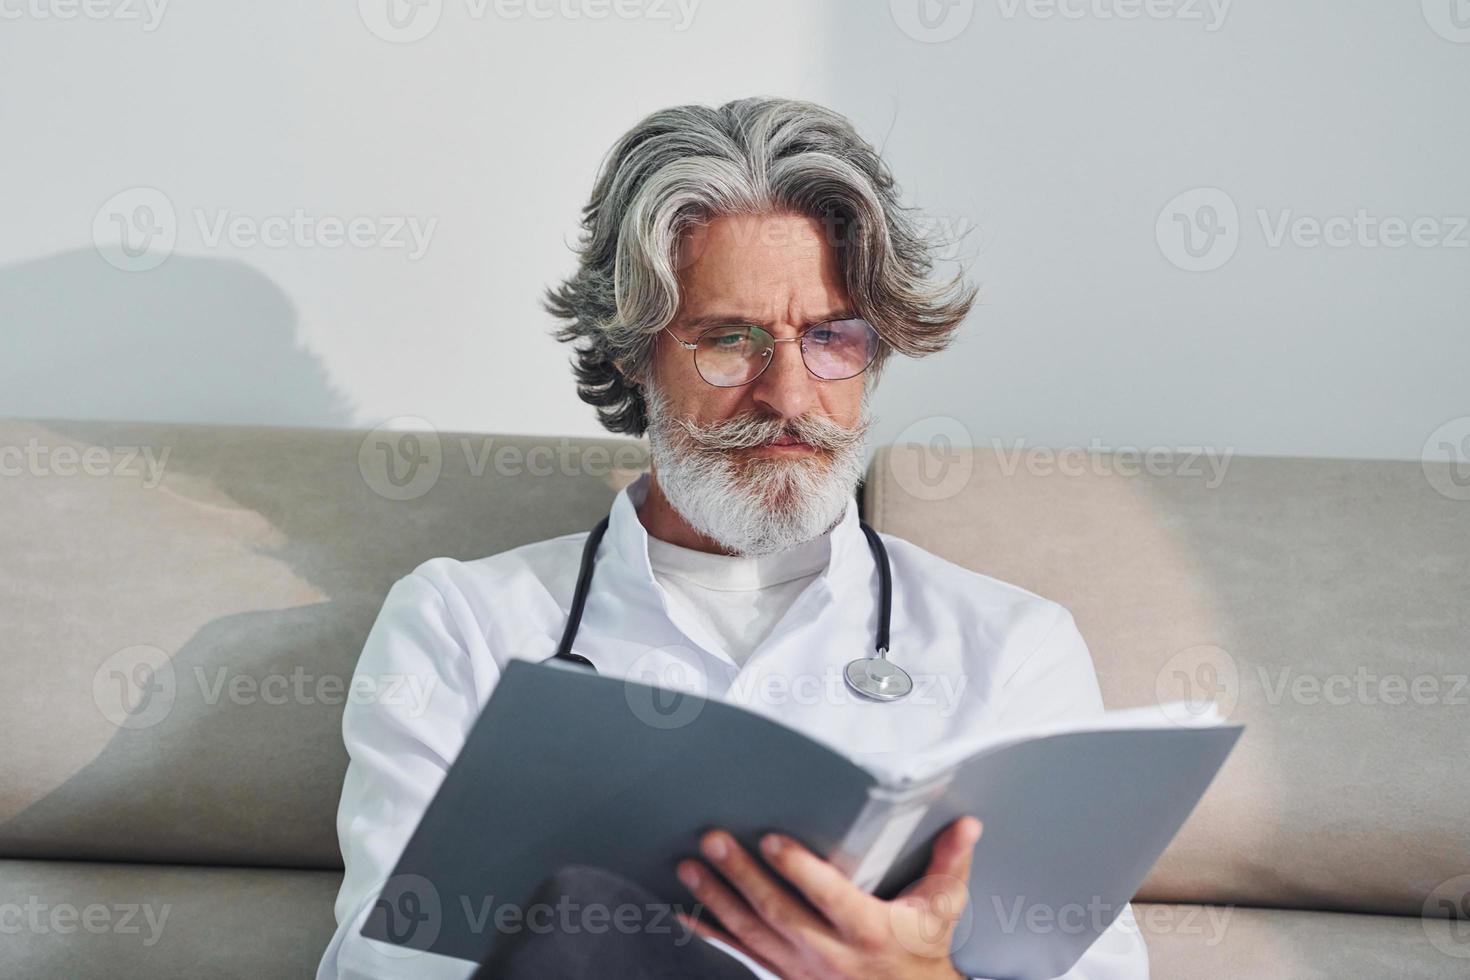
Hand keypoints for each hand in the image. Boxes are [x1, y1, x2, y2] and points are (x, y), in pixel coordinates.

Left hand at [675, 815, 980, 979]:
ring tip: (690, 867)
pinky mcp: (785, 975)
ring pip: (752, 933)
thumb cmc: (920, 949)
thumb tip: (967, 824)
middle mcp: (830, 952)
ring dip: (718, 898)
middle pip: (778, 912)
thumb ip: (950, 862)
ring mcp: (803, 968)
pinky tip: (686, 912)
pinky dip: (712, 934)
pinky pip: (743, 954)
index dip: (799, 869)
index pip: (829, 896)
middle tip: (714, 841)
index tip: (772, 839)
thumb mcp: (942, 908)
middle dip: (742, 875)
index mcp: (868, 929)